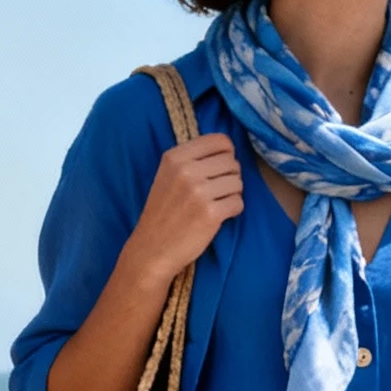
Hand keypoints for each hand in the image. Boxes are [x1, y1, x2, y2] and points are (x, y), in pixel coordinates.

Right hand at [123, 135, 243, 285]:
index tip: (220, 168)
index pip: (220, 140)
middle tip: (217, 191)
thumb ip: (192, 160)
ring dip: (232, 194)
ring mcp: (199, 192)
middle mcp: (186, 171)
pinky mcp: (211, 214)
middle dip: (230, 176)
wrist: (151, 249)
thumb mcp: (167, 176)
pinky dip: (233, 211)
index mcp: (175, 157)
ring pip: (238, 182)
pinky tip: (218, 216)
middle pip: (232, 162)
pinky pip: (238, 203)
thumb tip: (227, 151)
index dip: (227, 154)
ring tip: (216, 204)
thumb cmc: (162, 213)